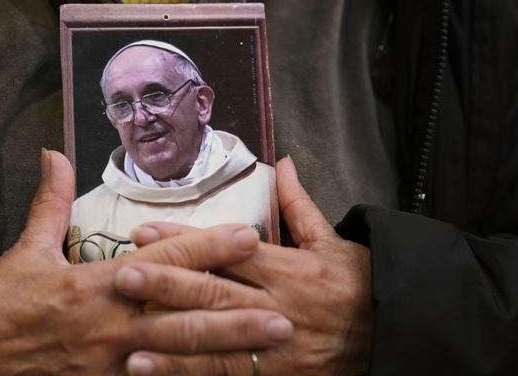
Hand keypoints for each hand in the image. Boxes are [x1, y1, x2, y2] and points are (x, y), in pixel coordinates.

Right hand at [0, 150, 293, 374]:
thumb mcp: (23, 250)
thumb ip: (49, 203)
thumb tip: (55, 154)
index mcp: (92, 284)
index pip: (161, 261)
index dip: (206, 247)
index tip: (246, 236)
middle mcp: (107, 325)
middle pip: (181, 316)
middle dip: (235, 313)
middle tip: (282, 311)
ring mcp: (106, 364)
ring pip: (175, 356)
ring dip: (224, 352)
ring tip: (268, 350)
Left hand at [119, 156, 372, 374]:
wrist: (393, 337)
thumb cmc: (359, 287)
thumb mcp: (333, 242)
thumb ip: (299, 206)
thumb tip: (282, 163)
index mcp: (287, 268)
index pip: (227, 250)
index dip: (185, 240)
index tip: (145, 231)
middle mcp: (275, 305)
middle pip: (215, 293)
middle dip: (168, 284)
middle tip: (125, 274)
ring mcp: (274, 345)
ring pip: (217, 339)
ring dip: (171, 338)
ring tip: (130, 336)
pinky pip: (229, 375)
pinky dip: (191, 373)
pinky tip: (156, 371)